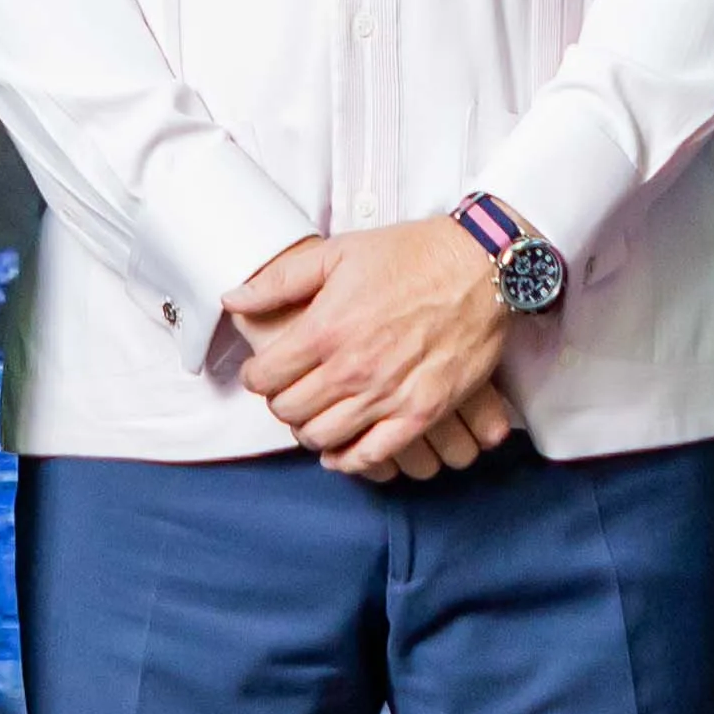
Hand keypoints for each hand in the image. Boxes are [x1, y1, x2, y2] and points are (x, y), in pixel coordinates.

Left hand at [228, 221, 513, 478]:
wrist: (480, 267)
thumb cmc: (410, 255)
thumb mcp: (338, 252)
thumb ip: (279, 280)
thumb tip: (232, 299)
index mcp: (326, 329)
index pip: (266, 376)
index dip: (257, 376)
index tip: (265, 372)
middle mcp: (352, 369)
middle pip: (290, 410)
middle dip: (281, 402)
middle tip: (289, 391)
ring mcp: (388, 395)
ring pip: (323, 436)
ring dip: (309, 430)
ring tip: (314, 415)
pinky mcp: (422, 412)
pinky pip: (373, 455)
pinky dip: (349, 460)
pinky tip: (340, 452)